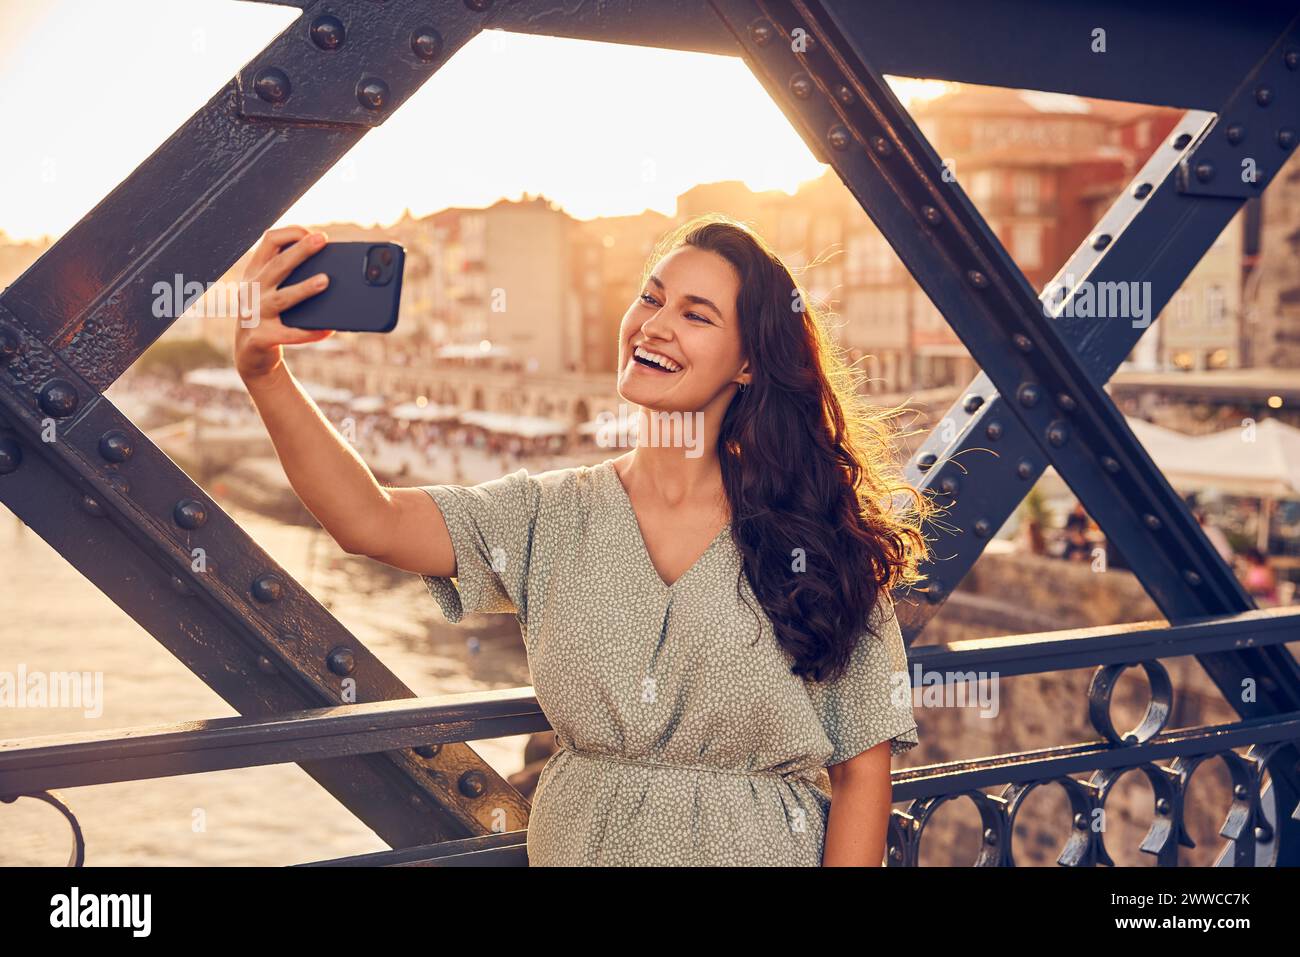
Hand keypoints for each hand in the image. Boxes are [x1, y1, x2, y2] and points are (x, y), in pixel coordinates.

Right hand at [234, 226, 333, 383]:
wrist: (249, 353)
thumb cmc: (268, 315)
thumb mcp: (270, 290)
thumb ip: (288, 274)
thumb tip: (330, 268)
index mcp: (255, 272)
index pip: (269, 241)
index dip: (290, 233)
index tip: (313, 234)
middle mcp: (252, 290)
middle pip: (277, 265)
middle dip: (300, 251)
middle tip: (322, 240)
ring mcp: (254, 314)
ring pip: (282, 298)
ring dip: (304, 289)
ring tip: (325, 281)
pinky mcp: (262, 338)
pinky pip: (290, 334)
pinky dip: (310, 332)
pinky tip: (328, 329)